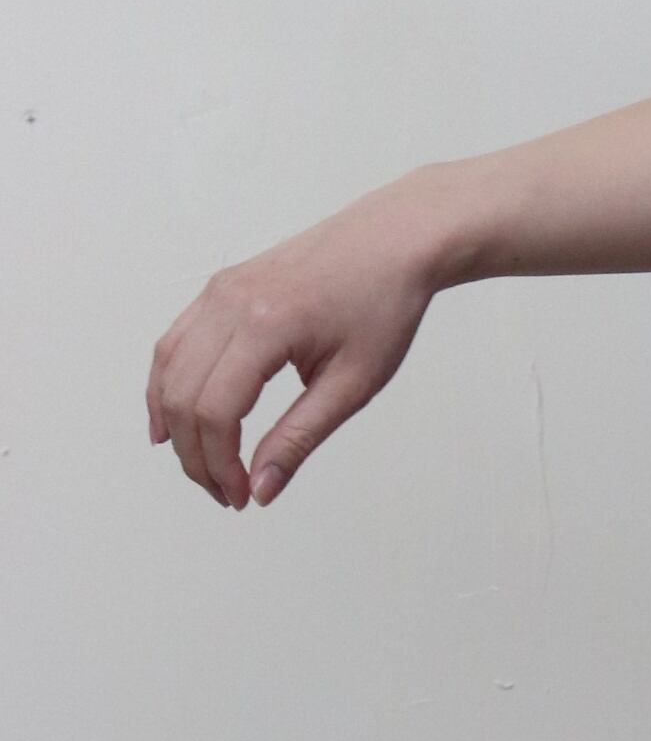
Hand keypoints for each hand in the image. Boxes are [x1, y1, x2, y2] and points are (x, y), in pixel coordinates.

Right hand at [147, 186, 441, 511]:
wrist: (390, 242)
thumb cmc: (382, 307)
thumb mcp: (351, 386)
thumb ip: (299, 439)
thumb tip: (261, 490)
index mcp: (267, 325)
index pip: (216, 411)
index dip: (220, 465)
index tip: (243, 498)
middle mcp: (230, 302)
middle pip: (183, 395)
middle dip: (195, 455)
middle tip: (226, 494)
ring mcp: (219, 291)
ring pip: (169, 368)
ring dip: (176, 425)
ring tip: (202, 467)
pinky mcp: (219, 289)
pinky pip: (175, 343)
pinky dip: (168, 385)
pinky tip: (172, 421)